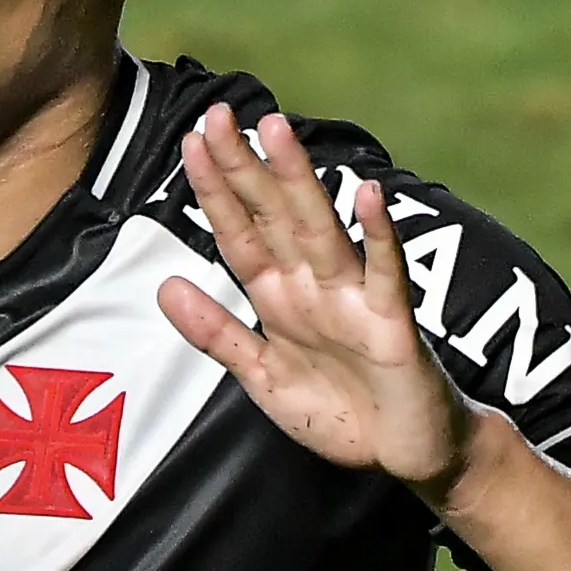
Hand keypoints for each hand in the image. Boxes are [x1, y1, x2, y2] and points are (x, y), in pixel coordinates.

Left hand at [156, 106, 477, 504]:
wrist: (405, 455)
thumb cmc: (341, 412)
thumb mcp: (263, 377)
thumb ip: (217, 334)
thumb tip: (166, 285)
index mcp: (280, 299)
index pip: (240, 235)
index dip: (215, 192)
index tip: (190, 142)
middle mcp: (314, 287)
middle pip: (273, 217)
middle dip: (244, 168)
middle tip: (217, 115)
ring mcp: (354, 299)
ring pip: (320, 230)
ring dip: (298, 181)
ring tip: (276, 132)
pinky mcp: (394, 324)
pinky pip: (385, 274)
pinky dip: (378, 236)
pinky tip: (367, 195)